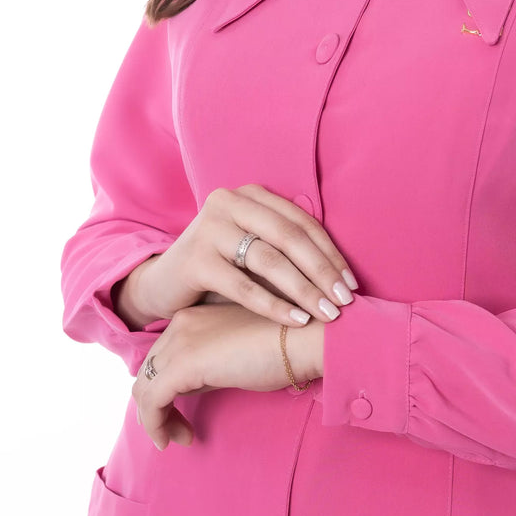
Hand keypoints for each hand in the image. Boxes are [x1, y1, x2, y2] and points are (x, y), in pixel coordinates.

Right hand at [118, 184, 356, 331]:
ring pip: (269, 259)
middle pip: (289, 236)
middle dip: (322, 271)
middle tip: (345, 301)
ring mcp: (209, 228)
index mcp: (251, 195)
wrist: (164, 284)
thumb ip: (286, 249)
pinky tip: (296, 320)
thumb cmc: (221, 268)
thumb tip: (342, 276)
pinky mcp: (195, 258)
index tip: (352, 284)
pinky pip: (243, 285)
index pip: (301, 221)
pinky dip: (274, 305)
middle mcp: (229, 201)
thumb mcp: (254, 249)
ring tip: (326, 314)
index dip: (330, 252)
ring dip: (303, 289)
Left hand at [131, 302, 324, 449]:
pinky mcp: (183, 365)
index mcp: (194, 317)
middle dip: (156, 405)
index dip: (167, 387)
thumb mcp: (241, 352)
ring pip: (144, 386)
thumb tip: (197, 387)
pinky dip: (155, 424)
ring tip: (172, 439)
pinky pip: (151, 401)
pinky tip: (171, 440)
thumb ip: (215, 364)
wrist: (307, 336)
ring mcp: (180, 343)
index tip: (185, 413)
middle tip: (176, 432)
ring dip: (154, 418)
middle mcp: (181, 324)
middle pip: (149, 370)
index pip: (163, 356)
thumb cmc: (288, 345)